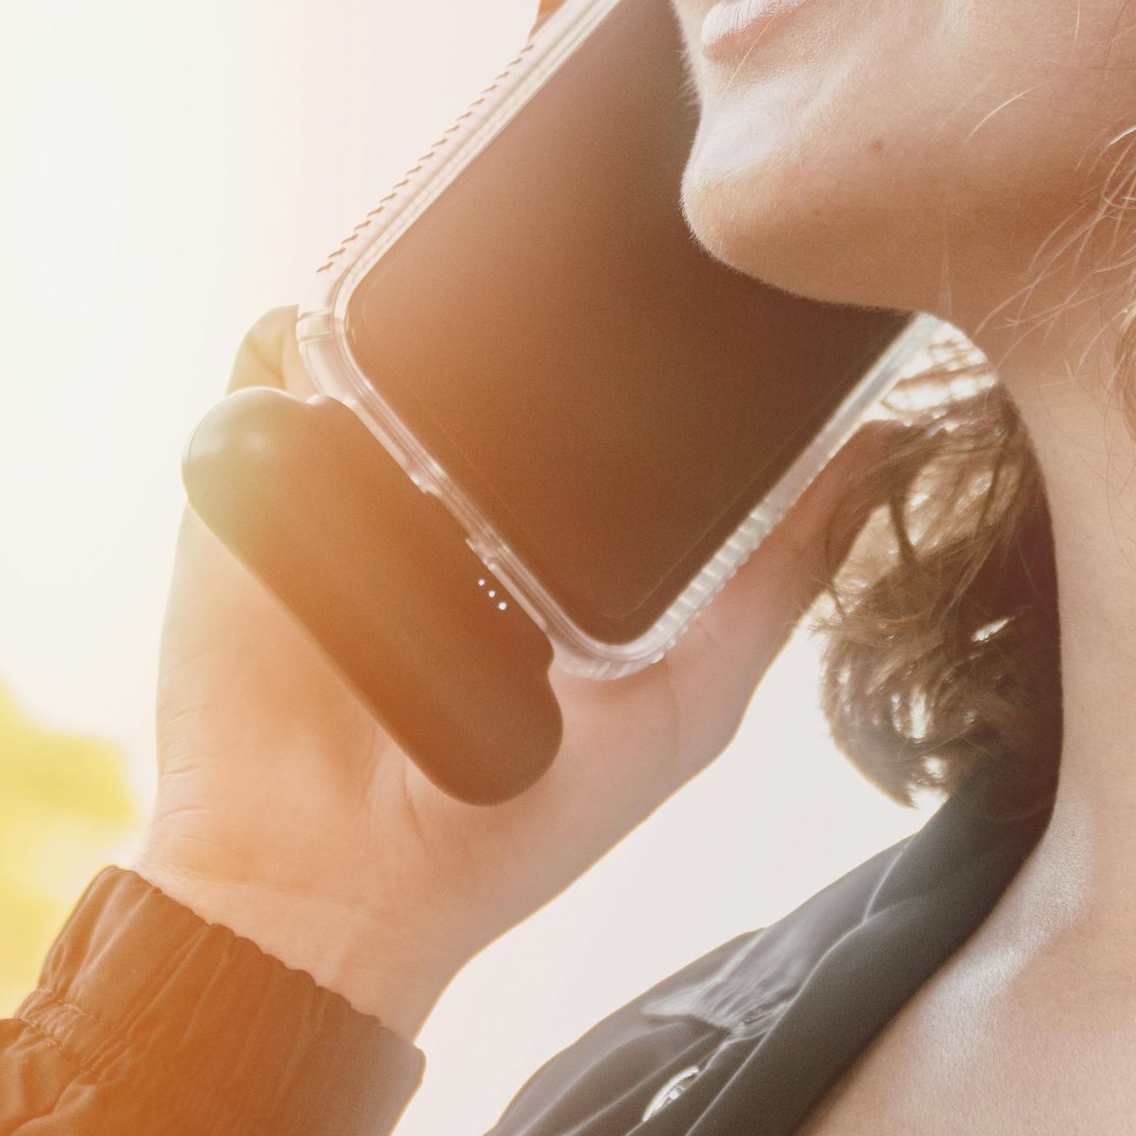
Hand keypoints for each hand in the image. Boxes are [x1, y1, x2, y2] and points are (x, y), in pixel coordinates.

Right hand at [133, 308, 874, 1035]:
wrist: (325, 883)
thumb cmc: (510, 822)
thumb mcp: (683, 700)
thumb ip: (773, 580)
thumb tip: (881, 447)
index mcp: (553, 521)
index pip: (602, 382)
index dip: (653, 329)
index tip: (714, 276)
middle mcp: (450, 477)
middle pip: (496, 326)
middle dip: (540, 287)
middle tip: (593, 253)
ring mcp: (350, 461)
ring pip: (391, 318)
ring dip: (427, 299)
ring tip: (481, 305)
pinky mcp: (254, 467)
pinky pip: (274, 356)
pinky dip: (313, 334)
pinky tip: (367, 362)